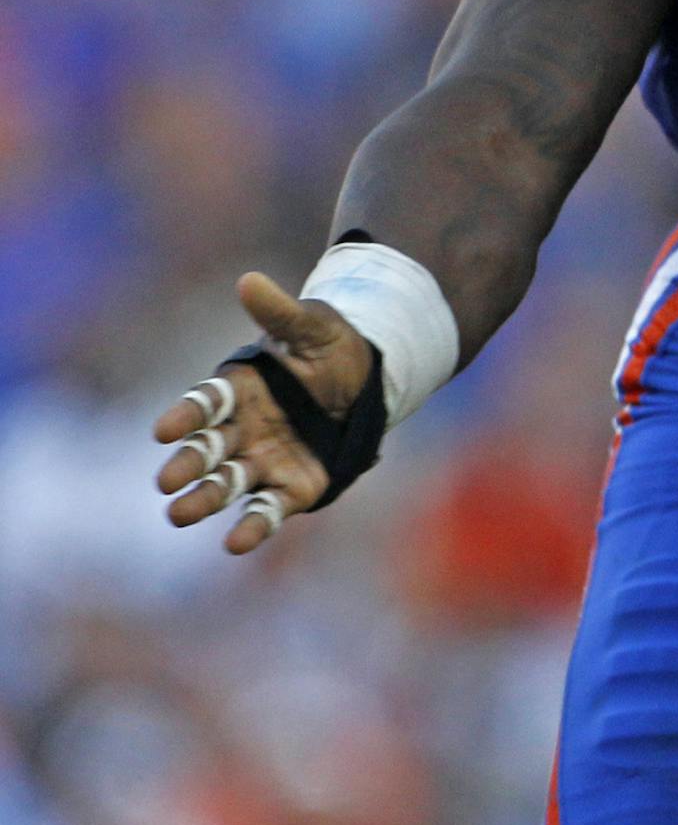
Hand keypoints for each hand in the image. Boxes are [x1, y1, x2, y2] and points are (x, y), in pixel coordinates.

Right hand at [151, 273, 376, 553]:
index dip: (185, 415)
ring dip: (205, 499)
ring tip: (178, 515)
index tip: (162, 429)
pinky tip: (234, 543)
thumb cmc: (332, 347)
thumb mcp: (313, 325)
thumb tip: (249, 281)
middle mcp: (243, 428)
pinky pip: (268, 509)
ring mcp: (265, 459)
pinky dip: (252, 526)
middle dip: (188, 464)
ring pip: (228, 482)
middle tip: (167, 481)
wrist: (368, 378)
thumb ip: (280, 312)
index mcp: (239, 389)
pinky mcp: (293, 487)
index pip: (204, 403)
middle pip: (208, 449)